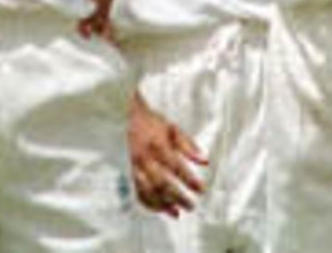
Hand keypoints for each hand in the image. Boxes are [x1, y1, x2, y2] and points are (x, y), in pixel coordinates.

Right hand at [128, 93, 207, 217]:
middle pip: (162, 183)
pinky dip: (149, 204)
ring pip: (148, 191)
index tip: (201, 189)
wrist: (126, 118)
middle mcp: (145, 158)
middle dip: (177, 197)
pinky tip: (162, 209)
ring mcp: (136, 167)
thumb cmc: (153, 124)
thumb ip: (189, 146)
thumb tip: (204, 161)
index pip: (176, 166)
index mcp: (158, 145)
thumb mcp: (174, 129)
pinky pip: (138, 192)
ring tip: (177, 212)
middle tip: (191, 206)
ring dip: (163, 204)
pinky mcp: (131, 173)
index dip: (189, 180)